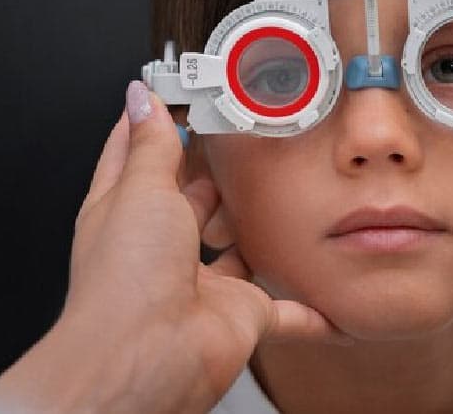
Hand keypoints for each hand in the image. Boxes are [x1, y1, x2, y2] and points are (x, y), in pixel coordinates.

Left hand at [0, 81, 342, 412]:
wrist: (147, 357)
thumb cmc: (125, 281)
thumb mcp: (139, 189)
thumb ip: (150, 143)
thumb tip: (140, 98)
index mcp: (126, 212)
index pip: (137, 157)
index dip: (154, 125)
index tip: (178, 94)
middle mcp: (162, 249)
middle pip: (192, 200)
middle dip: (215, 173)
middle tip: (247, 136)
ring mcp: (202, 284)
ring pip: (237, 249)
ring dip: (256, 230)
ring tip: (287, 194)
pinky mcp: (240, 315)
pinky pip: (285, 310)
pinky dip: (308, 307)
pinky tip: (327, 293)